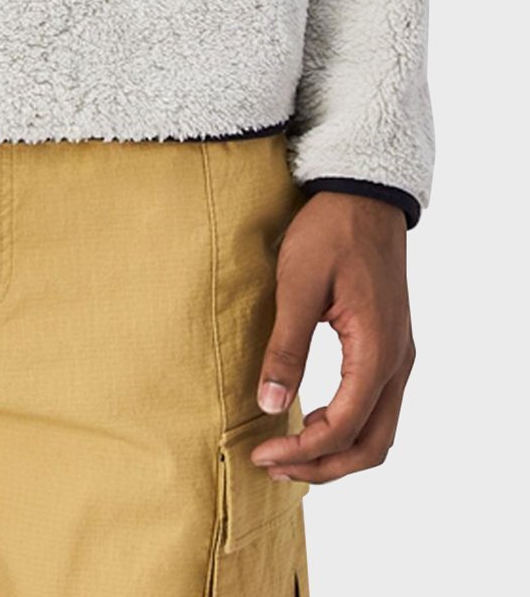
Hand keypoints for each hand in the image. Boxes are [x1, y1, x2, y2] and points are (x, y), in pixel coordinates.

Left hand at [250, 192, 414, 483]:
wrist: (363, 195)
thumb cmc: (329, 232)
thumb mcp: (298, 284)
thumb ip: (286, 347)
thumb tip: (268, 404)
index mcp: (376, 351)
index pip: (342, 427)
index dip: (301, 451)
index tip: (261, 453)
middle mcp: (397, 362)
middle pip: (371, 445)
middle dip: (323, 466)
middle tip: (273, 465)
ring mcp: (398, 355)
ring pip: (379, 431)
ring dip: (337, 451)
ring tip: (288, 450)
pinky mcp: (391, 346)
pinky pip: (377, 406)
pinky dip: (348, 427)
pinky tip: (310, 418)